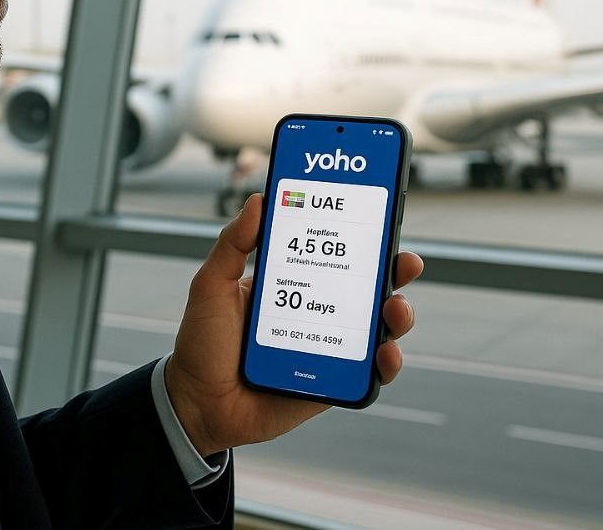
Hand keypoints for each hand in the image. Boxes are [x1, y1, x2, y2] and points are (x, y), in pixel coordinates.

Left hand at [165, 193, 422, 457]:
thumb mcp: (212, 284)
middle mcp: (317, 311)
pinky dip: (387, 363)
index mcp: (293, 283)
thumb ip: (232, 244)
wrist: (197, 403)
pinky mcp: (333, 383)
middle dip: (394, 272)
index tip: (382, 218)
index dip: (363, 238)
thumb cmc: (203, 342)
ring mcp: (328, 346)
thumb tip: (258, 200)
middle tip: (405, 263)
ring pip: (378, 327)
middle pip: (367, 287)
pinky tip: (386, 353)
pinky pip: (370, 373)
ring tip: (396, 309)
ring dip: (398, 315)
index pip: (335, 253)